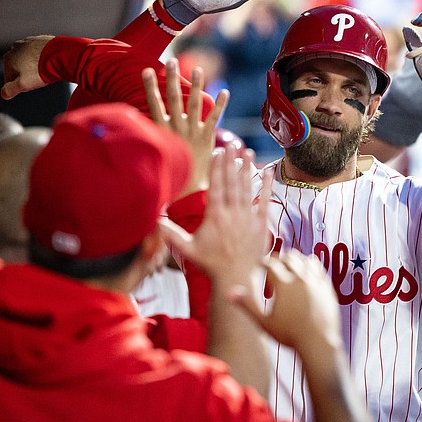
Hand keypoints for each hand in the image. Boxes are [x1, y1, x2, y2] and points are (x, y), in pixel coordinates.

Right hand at [1, 35, 54, 99]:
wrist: (60, 55)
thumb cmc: (41, 69)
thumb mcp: (23, 85)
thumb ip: (10, 90)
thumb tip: (4, 93)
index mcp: (8, 58)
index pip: (9, 78)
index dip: (19, 85)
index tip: (29, 86)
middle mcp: (16, 48)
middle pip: (18, 68)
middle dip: (27, 75)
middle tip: (38, 78)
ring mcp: (28, 42)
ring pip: (28, 59)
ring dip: (34, 66)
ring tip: (44, 71)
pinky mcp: (40, 39)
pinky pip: (39, 52)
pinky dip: (42, 57)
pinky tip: (49, 62)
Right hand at [142, 58, 228, 195]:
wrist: (187, 190)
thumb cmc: (170, 174)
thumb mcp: (155, 155)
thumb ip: (149, 142)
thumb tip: (132, 135)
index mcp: (162, 132)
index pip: (154, 104)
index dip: (149, 87)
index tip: (146, 70)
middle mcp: (177, 128)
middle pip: (173, 99)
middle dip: (172, 79)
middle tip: (172, 61)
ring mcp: (193, 132)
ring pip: (195, 104)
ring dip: (196, 85)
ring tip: (198, 69)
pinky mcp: (208, 138)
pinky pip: (215, 118)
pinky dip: (221, 105)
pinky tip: (225, 91)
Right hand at [159, 144, 272, 281]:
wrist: (236, 278)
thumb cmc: (211, 264)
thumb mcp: (188, 249)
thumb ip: (171, 233)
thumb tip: (154, 220)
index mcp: (215, 217)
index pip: (216, 186)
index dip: (217, 168)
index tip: (217, 152)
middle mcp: (232, 214)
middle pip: (232, 182)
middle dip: (231, 162)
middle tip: (232, 144)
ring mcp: (248, 218)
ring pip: (247, 189)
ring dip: (247, 169)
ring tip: (247, 152)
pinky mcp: (261, 225)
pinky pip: (264, 202)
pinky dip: (266, 186)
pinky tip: (267, 172)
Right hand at [231, 251, 341, 351]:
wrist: (319, 343)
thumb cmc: (289, 335)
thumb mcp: (264, 322)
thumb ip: (247, 305)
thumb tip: (228, 293)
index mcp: (284, 284)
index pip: (270, 264)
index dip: (263, 263)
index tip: (259, 266)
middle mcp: (300, 278)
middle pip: (288, 258)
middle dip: (278, 259)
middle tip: (272, 266)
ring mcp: (315, 281)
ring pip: (304, 259)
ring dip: (294, 259)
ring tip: (288, 266)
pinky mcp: (326, 286)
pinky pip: (318, 267)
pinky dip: (309, 265)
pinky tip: (305, 272)